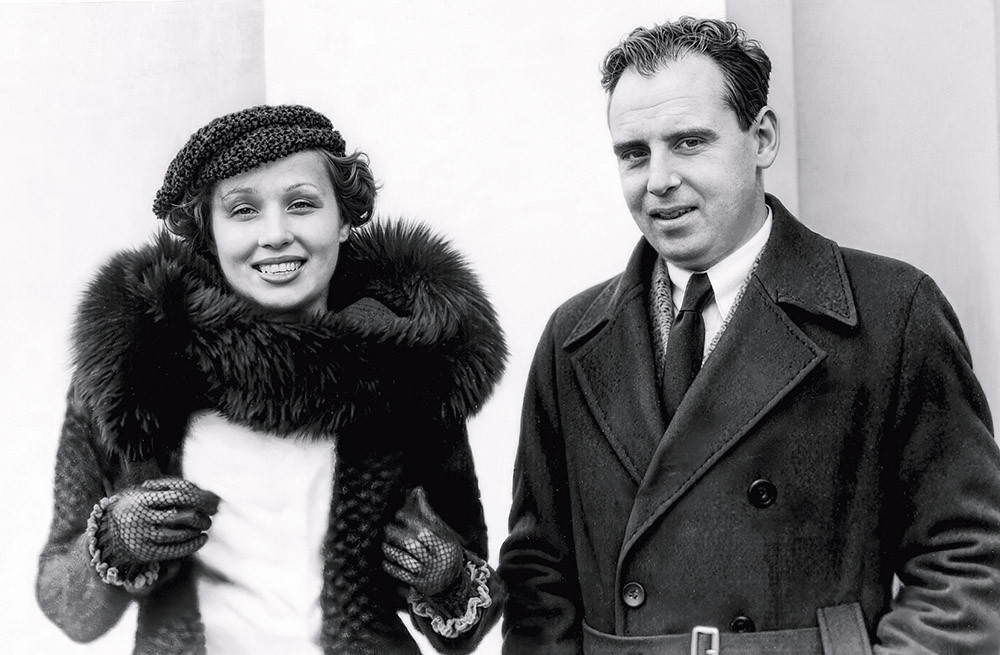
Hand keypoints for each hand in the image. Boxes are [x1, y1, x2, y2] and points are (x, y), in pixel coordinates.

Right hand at [98, 478, 219, 564]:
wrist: (106, 534)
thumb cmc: (135, 506)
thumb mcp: (145, 490)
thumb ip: (170, 487)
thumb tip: (203, 490)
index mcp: (141, 498)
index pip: (177, 494)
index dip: (199, 497)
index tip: (212, 499)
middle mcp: (140, 518)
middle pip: (180, 515)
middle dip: (202, 514)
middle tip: (212, 512)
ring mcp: (142, 537)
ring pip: (179, 534)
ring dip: (198, 528)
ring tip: (205, 523)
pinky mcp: (145, 553)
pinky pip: (174, 551)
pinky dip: (192, 545)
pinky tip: (202, 538)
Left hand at [382, 487, 464, 596]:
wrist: (452, 585)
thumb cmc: (445, 551)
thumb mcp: (444, 534)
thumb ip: (430, 515)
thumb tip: (418, 490)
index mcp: (445, 544)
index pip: (424, 531)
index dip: (410, 521)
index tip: (398, 515)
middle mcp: (437, 559)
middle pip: (412, 545)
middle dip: (397, 535)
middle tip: (386, 528)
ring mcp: (428, 573)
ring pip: (405, 559)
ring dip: (391, 550)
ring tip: (384, 544)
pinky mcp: (420, 585)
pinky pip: (401, 574)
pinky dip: (391, 566)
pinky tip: (385, 560)